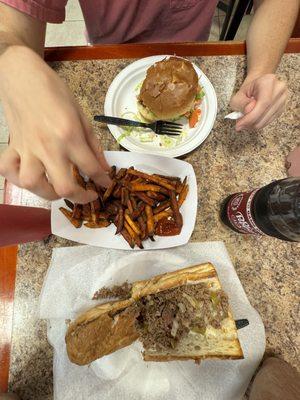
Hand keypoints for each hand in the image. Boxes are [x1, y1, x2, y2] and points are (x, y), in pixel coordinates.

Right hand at [0, 46, 110, 203]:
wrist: (23, 76)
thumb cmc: (55, 92)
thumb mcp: (81, 115)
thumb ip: (93, 144)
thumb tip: (104, 167)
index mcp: (69, 136)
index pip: (90, 168)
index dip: (102, 181)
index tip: (106, 185)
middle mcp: (48, 146)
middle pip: (64, 186)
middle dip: (80, 197)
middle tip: (87, 195)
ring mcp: (27, 148)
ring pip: (32, 184)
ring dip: (47, 193)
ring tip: (57, 189)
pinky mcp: (12, 147)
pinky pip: (8, 170)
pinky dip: (17, 179)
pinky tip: (30, 176)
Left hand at [230, 73, 287, 131]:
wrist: (258, 85)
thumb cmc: (248, 89)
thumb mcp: (239, 94)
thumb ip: (241, 103)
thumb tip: (248, 111)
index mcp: (268, 81)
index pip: (263, 103)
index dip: (251, 117)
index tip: (239, 124)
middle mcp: (279, 89)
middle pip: (265, 112)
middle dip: (250, 122)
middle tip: (239, 125)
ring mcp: (283, 99)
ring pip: (267, 119)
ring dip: (253, 124)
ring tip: (244, 122)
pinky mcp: (282, 108)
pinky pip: (269, 121)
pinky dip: (259, 124)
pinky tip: (252, 121)